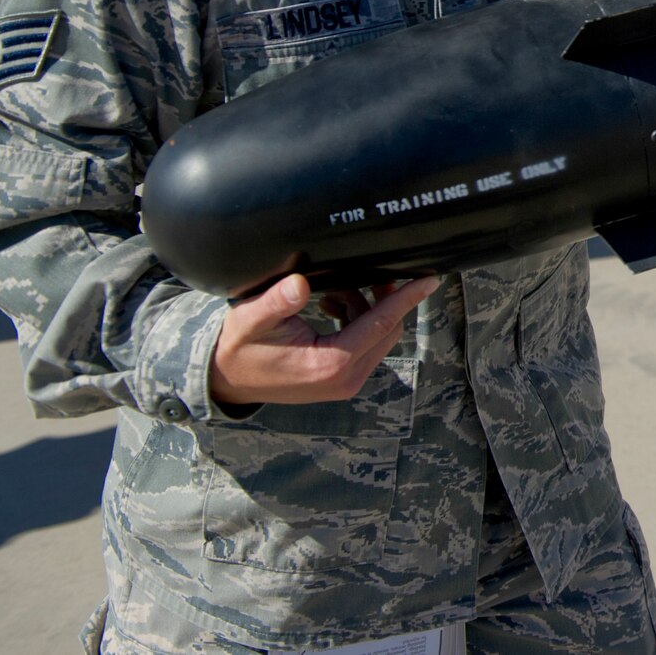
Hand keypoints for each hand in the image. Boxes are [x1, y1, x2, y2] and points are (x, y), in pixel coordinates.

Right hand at [209, 273, 438, 406]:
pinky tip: (331, 305)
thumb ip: (277, 302)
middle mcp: (345, 378)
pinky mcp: (341, 379)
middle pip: (387, 330)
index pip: (381, 324)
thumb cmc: (239, 347)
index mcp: (330, 364)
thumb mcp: (250, 319)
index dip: (405, 298)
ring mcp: (345, 382)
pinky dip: (357, 320)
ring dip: (365, 308)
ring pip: (378, 336)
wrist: (226, 380)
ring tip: (333, 291)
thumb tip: (300, 284)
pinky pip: (365, 344)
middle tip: (368, 273)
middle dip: (384, 298)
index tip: (429, 278)